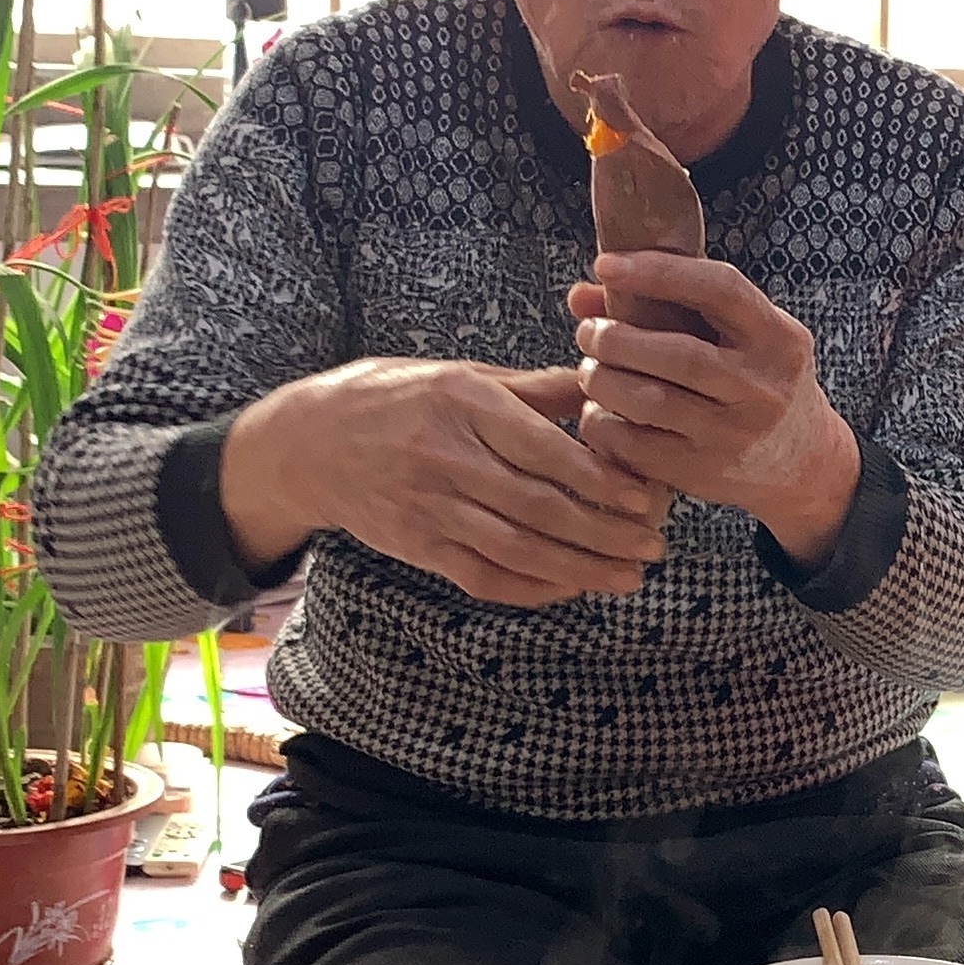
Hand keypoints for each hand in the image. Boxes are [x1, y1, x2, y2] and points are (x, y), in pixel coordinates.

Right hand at [222, 358, 673, 606]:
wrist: (308, 442)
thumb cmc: (397, 397)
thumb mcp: (460, 376)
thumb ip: (533, 388)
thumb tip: (606, 381)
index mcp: (464, 404)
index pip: (545, 449)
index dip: (601, 479)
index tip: (648, 497)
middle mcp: (447, 458)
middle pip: (539, 507)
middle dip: (604, 533)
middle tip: (655, 546)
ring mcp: (429, 507)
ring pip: (517, 549)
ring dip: (580, 569)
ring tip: (629, 576)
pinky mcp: (417, 545)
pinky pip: (483, 576)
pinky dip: (532, 588)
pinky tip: (572, 588)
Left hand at [569, 254, 861, 569]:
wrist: (804, 462)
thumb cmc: (759, 381)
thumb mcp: (741, 335)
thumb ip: (674, 305)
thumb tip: (581, 295)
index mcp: (778, 338)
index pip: (720, 289)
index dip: (658, 272)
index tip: (606, 265)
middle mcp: (762, 387)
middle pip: (679, 354)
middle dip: (617, 338)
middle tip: (589, 332)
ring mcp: (734, 435)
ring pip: (651, 402)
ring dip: (603, 380)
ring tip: (590, 370)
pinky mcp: (704, 474)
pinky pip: (636, 448)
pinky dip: (603, 425)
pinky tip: (598, 411)